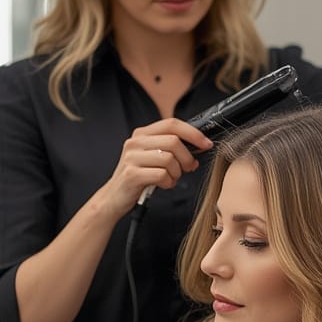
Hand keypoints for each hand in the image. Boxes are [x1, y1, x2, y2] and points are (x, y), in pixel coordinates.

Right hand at [98, 118, 212, 220]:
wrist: (115, 197)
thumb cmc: (139, 176)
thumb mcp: (153, 156)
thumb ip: (171, 147)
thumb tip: (199, 144)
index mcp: (142, 134)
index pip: (172, 123)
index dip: (193, 133)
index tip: (206, 144)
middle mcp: (135, 142)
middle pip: (174, 142)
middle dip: (187, 158)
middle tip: (189, 168)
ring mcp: (132, 158)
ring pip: (169, 159)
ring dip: (177, 173)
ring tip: (171, 178)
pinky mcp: (131, 174)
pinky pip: (162, 175)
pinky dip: (168, 182)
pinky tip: (164, 185)